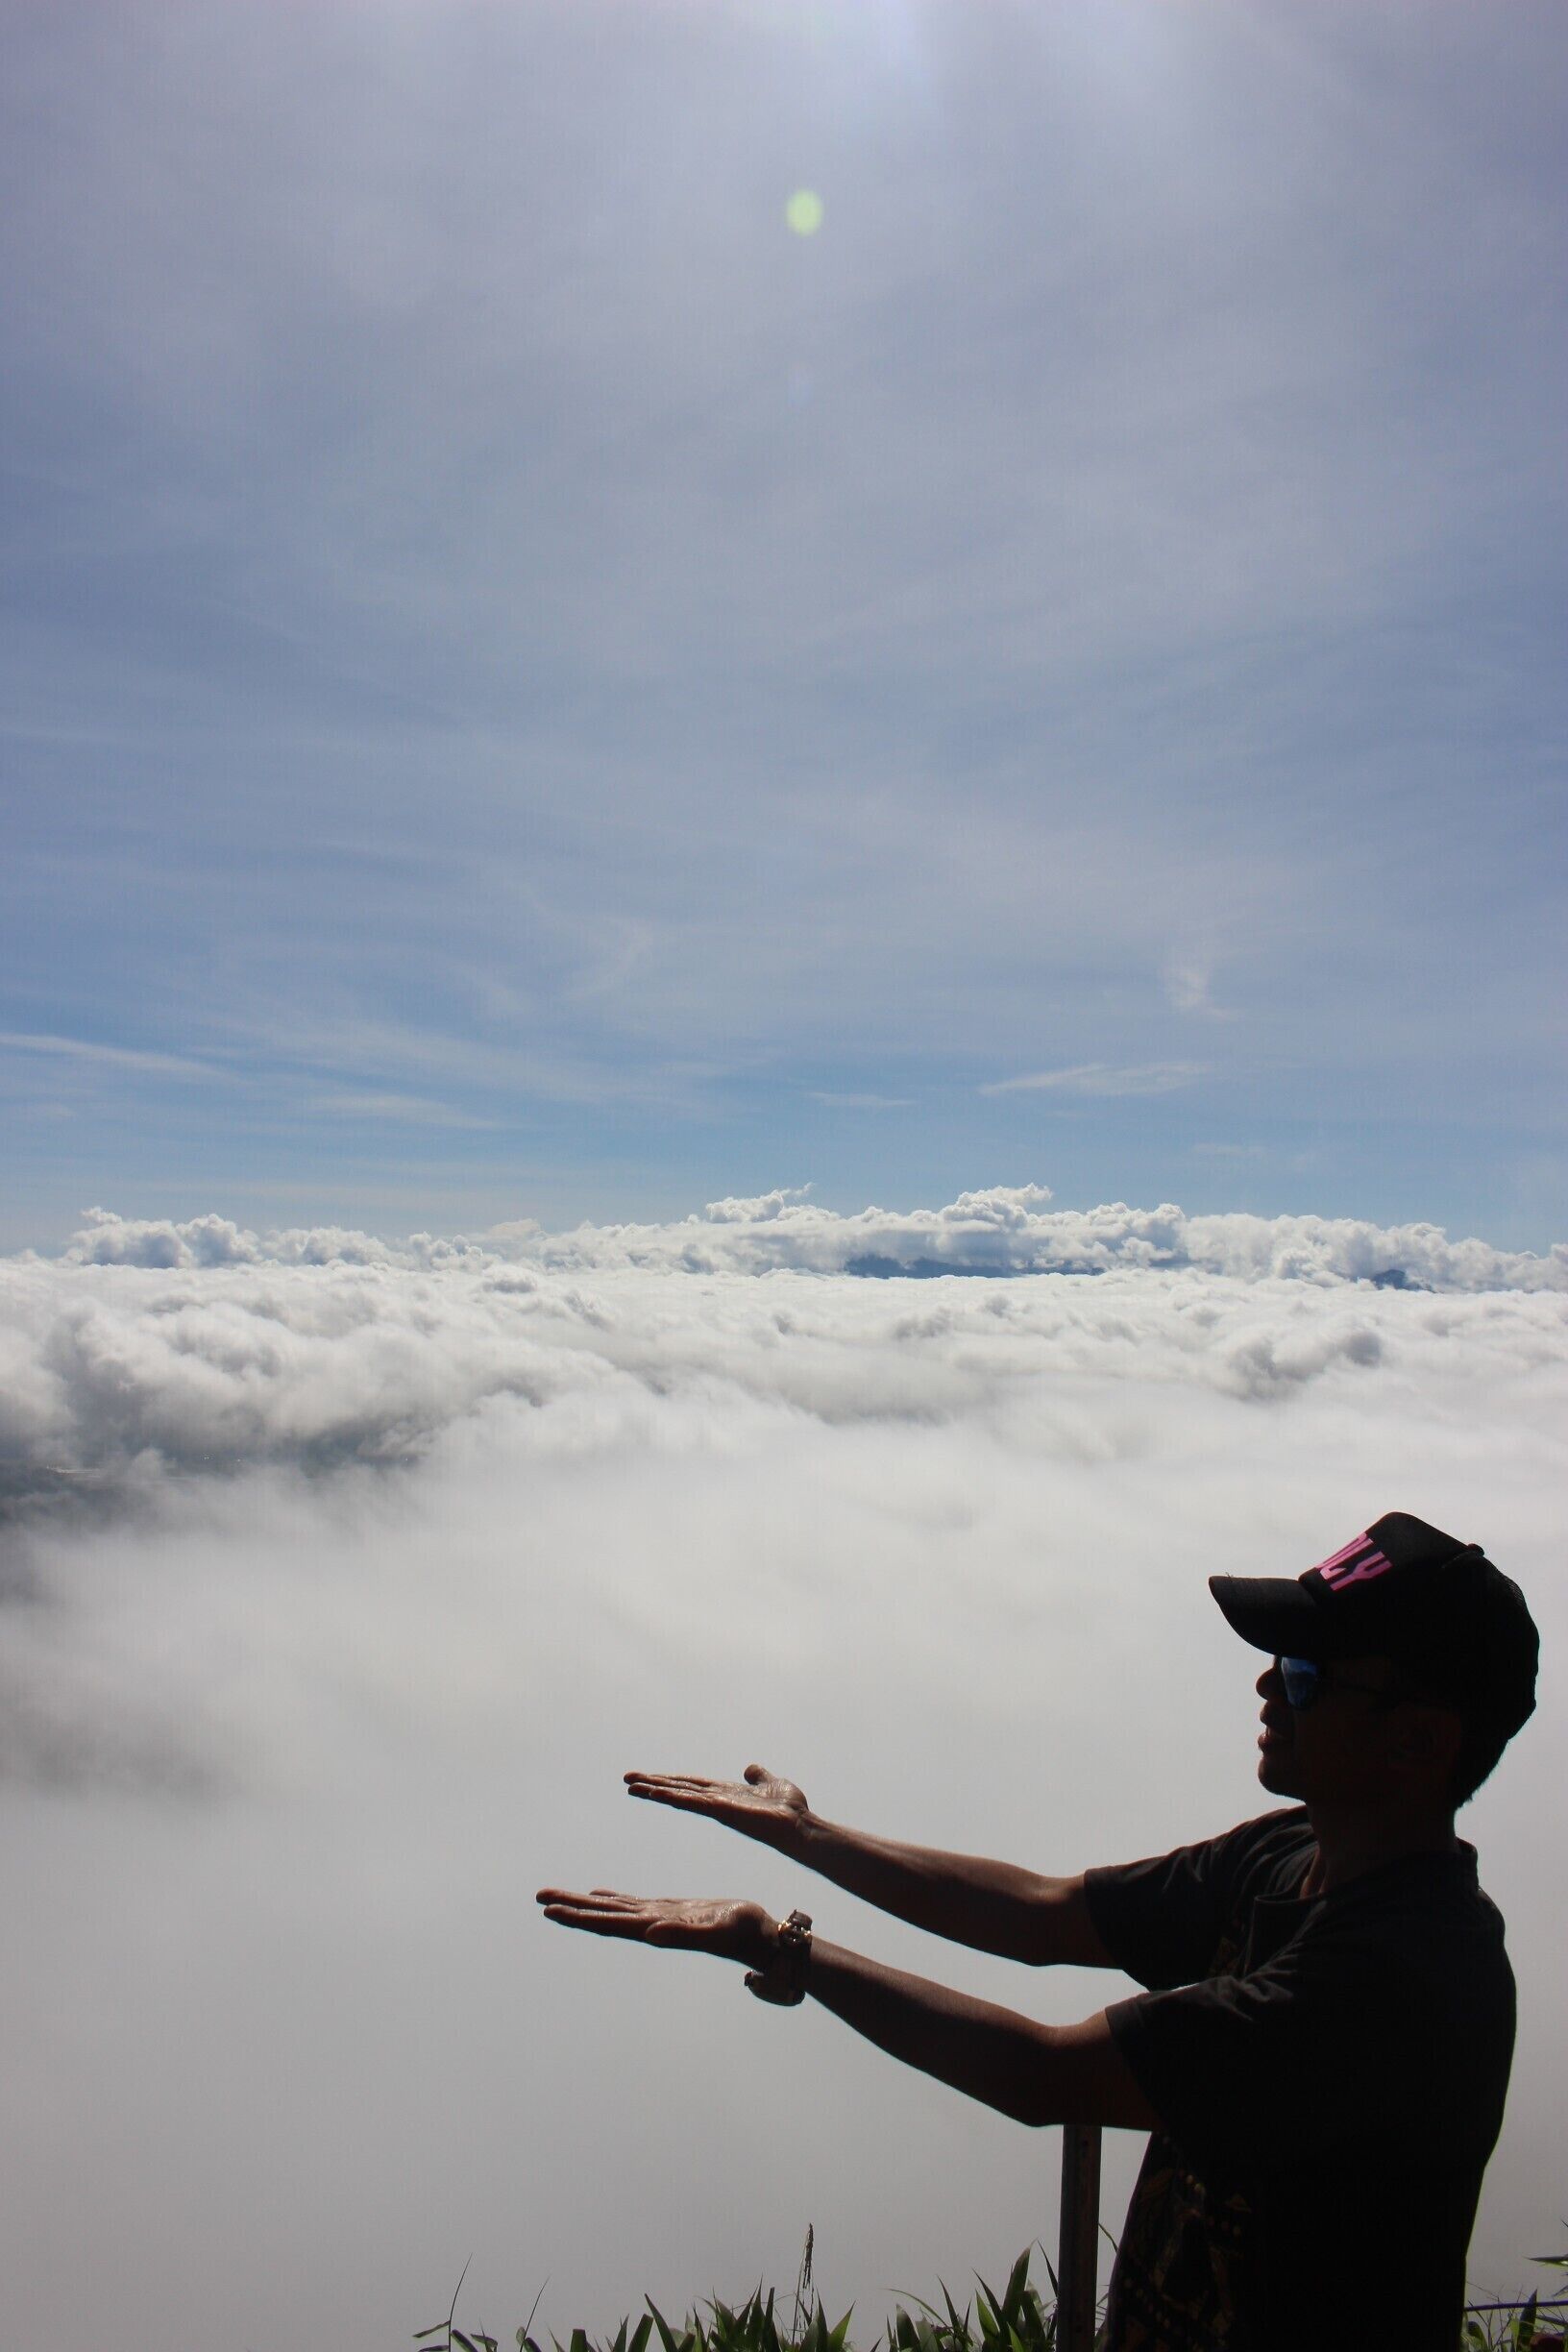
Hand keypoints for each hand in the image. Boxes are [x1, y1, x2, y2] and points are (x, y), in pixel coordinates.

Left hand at [535, 1887, 773, 1967]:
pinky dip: (612, 1899)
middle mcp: (651, 1926)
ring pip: (613, 1910)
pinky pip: (633, 1904)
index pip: (608, 1923)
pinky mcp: (671, 1911)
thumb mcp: (712, 1931)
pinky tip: (601, 1895)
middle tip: (539, 1898)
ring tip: (559, 1896)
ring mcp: (659, 1919)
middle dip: (571, 1907)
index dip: (578, 1917)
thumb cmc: (742, 1934)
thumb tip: (649, 1933)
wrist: (762, 1938)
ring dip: (585, 1903)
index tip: (549, 1910)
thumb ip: (682, 1934)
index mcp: (655, 1929)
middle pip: (602, 1917)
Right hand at [623, 1762, 810, 1852]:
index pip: (692, 1785)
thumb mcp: (773, 1784)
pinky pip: (692, 1801)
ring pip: (680, 1796)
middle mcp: (716, 1802)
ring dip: (655, 1790)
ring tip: (631, 1785)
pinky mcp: (721, 1810)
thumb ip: (760, 1777)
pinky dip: (672, 1796)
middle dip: (654, 1784)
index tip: (648, 1778)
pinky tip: (654, 1792)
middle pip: (679, 1790)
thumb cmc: (789, 1810)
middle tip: (627, 1780)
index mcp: (725, 1794)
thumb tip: (750, 1768)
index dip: (670, 1781)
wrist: (800, 1826)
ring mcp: (717, 1807)